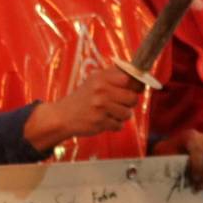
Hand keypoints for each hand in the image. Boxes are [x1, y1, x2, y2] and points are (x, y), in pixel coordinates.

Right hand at [23, 68, 139, 150]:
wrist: (64, 116)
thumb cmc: (83, 98)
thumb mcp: (95, 80)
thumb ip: (114, 77)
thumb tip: (139, 80)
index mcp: (101, 78)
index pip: (129, 79)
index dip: (134, 86)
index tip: (132, 89)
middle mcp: (101, 90)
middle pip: (132, 98)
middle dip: (128, 103)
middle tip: (118, 103)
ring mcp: (100, 106)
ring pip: (127, 113)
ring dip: (121, 116)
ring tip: (109, 112)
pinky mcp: (100, 122)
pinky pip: (119, 125)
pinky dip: (114, 125)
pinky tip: (103, 120)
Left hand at [151, 129, 202, 189]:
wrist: (171, 146)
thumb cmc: (167, 150)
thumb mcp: (165, 152)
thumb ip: (172, 160)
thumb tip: (176, 175)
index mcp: (190, 136)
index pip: (198, 149)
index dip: (198, 165)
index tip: (194, 179)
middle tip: (198, 187)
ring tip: (199, 187)